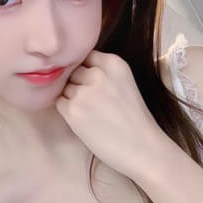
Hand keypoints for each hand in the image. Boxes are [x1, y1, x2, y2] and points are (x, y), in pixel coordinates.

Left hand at [55, 50, 161, 179]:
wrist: (143, 148)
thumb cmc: (135, 118)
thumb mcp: (124, 82)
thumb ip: (103, 71)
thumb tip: (74, 68)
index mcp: (113, 63)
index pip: (86, 55)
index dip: (86, 69)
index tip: (92, 82)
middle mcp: (97, 73)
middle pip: (74, 71)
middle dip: (78, 83)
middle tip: (92, 101)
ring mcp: (84, 92)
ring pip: (65, 87)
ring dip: (72, 98)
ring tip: (91, 113)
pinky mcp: (73, 110)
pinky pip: (60, 103)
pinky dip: (67, 111)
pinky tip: (85, 121)